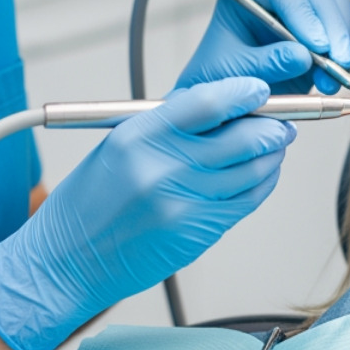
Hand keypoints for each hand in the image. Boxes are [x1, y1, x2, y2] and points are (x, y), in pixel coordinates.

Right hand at [0, 77, 292, 349]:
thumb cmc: (88, 201)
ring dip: (271, 155)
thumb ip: (167, 124)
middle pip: (242, 138)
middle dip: (272, 126)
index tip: (259, 89)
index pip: (208, 102)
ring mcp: (183, 205)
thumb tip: (220, 104)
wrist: (67, 261)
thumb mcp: (118, 144)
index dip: (243, 92)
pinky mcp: (196, 234)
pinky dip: (261, 184)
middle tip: (282, 120)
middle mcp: (163, 169)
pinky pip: (244, 203)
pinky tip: (261, 174)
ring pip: (252, 172)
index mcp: (138, 137)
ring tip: (275, 145)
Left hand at [177, 0, 349, 95]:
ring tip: (333, 81)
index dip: (303, 16)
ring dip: (342, 45)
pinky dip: (348, 54)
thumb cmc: (220, 78)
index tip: (316, 46)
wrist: (228, 97)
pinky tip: (339, 80)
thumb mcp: (237, 73)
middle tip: (337, 64)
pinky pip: (345, 31)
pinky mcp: (320, 31)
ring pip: (337, 12)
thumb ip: (268, 62)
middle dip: (331, 31)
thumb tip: (302, 56)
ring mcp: (301, 12)